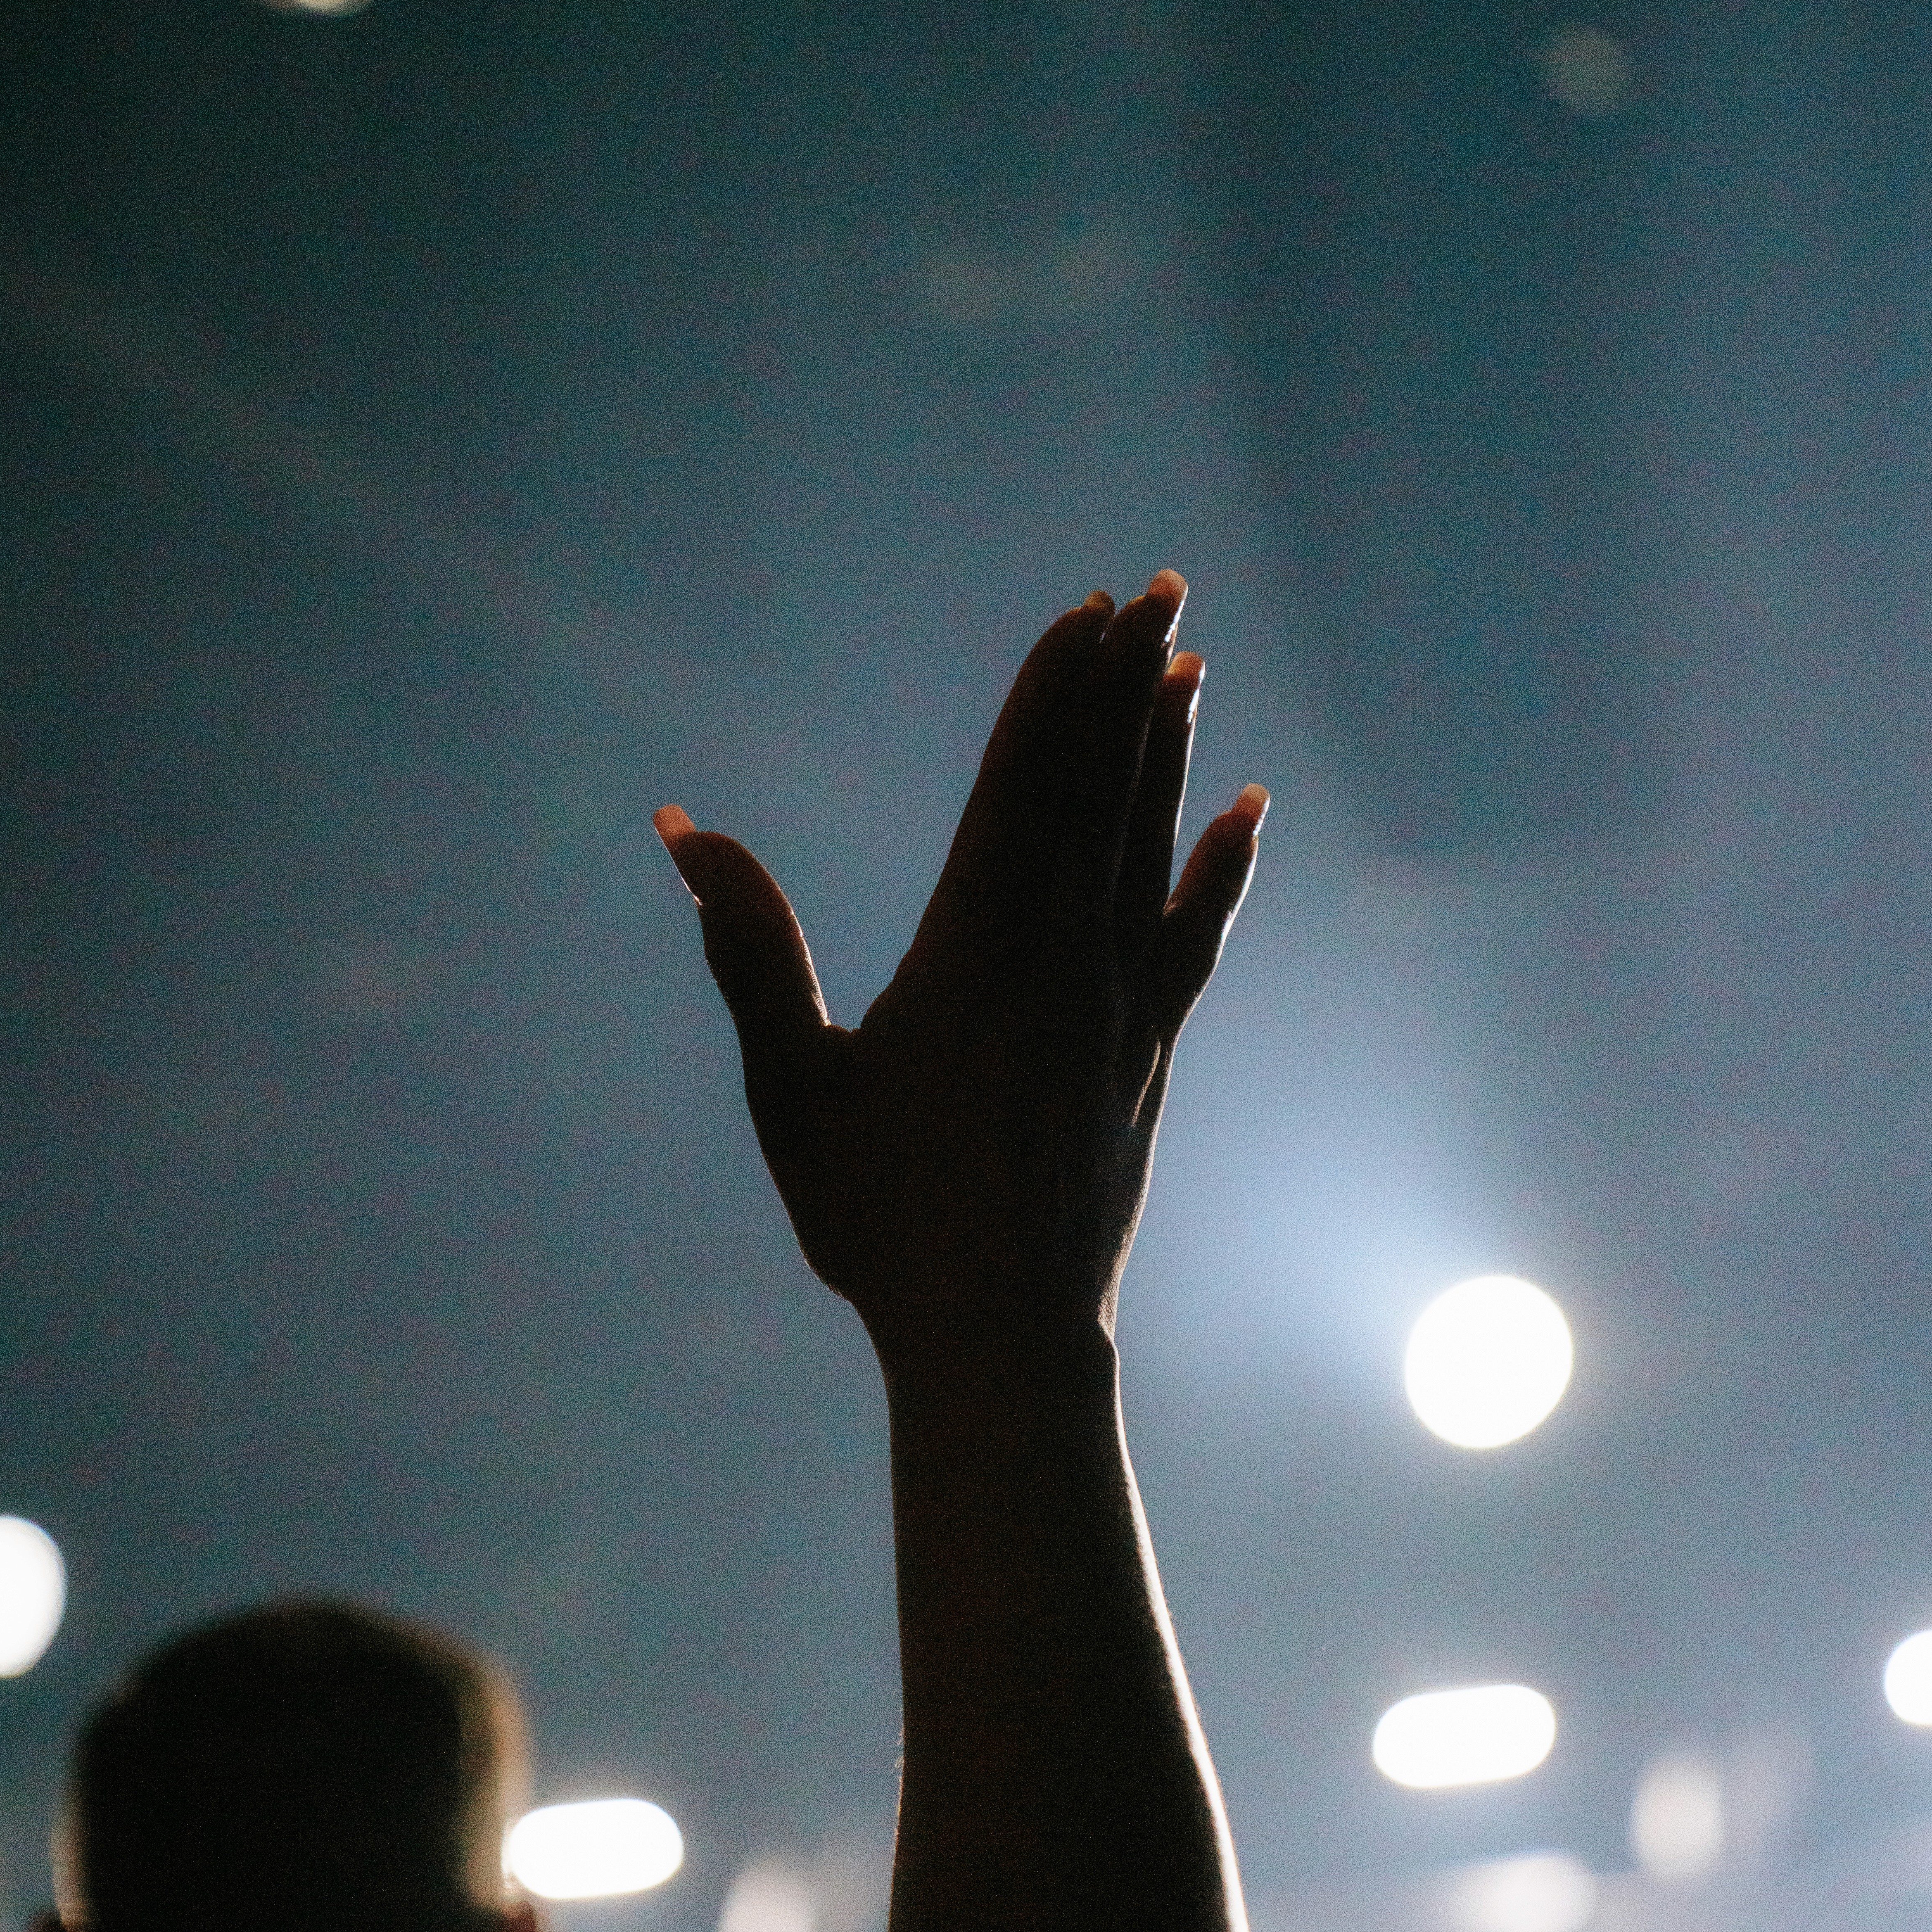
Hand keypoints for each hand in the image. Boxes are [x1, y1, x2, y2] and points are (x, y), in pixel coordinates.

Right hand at [654, 573, 1265, 1363]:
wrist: (1001, 1339)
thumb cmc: (878, 1222)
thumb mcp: (792, 1086)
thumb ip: (748, 951)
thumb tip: (685, 833)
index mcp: (975, 954)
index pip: (1024, 787)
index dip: (1055, 692)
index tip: (1087, 613)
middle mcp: (1064, 960)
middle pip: (1099, 793)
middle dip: (1125, 685)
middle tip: (1157, 592)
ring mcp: (1121, 1004)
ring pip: (1151, 847)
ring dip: (1168, 752)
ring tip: (1188, 667)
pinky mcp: (1151, 1050)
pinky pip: (1194, 932)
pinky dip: (1219, 866)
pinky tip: (1246, 812)